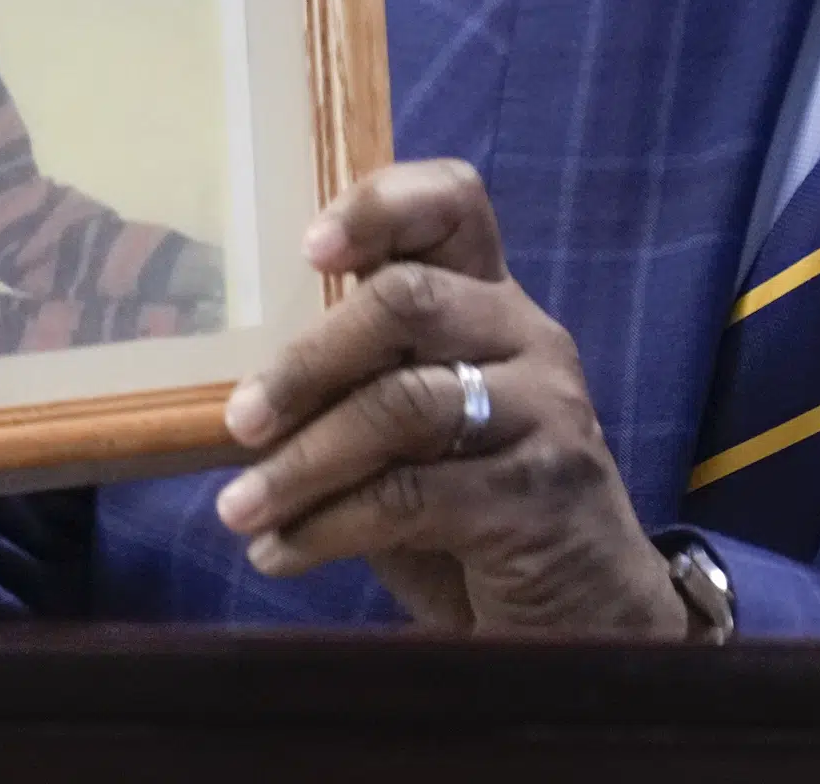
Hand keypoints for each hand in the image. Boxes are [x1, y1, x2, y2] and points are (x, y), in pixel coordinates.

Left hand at [212, 160, 687, 637]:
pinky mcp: (538, 495)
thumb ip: (360, 384)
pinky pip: (411, 496)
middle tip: (239, 420)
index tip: (307, 249)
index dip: (379, 207)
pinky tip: (281, 552)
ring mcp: (545, 413)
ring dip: (303, 460)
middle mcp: (528, 338)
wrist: (587, 614)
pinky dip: (327, 526)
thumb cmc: (475, 510)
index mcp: (493, 303)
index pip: (454, 204)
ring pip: (403, 403)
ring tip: (237, 509)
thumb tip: (232, 384)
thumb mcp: (418, 432)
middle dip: (307, 362)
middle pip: (408, 300)